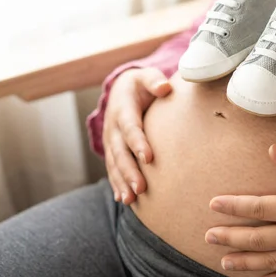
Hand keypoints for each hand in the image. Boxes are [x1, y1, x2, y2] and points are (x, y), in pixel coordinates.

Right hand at [103, 68, 171, 204]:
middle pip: (120, 151)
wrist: (122, 91)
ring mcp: (111, 141)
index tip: (149, 158)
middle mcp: (113, 127)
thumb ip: (154, 80)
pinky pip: (112, 169)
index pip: (130, 127)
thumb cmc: (141, 85)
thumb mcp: (146, 76)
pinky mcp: (112, 151)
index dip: (137, 142)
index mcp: (123, 109)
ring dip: (121, 182)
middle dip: (128, 170)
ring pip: (114, 164)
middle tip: (140, 188)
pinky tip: (123, 199)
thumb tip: (164, 87)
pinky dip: (116, 184)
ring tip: (129, 199)